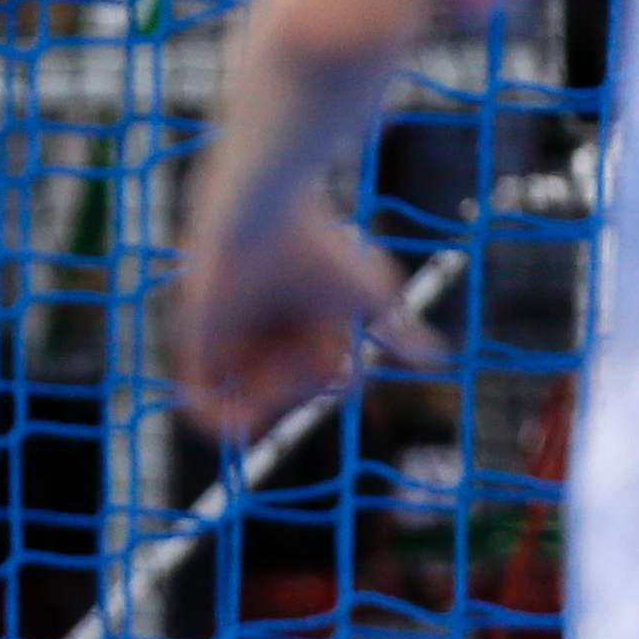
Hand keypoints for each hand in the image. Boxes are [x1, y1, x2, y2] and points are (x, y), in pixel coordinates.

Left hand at [170, 208, 435, 439]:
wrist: (261, 214)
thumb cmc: (320, 248)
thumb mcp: (371, 297)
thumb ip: (403, 333)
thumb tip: (442, 361)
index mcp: (305, 321)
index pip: (322, 377)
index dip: (338, 382)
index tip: (343, 362)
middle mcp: (268, 334)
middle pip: (290, 392)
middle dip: (307, 386)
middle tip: (316, 353)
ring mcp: (231, 339)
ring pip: (253, 398)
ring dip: (275, 397)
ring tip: (287, 362)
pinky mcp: (196, 342)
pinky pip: (201, 402)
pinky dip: (220, 423)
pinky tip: (242, 424)